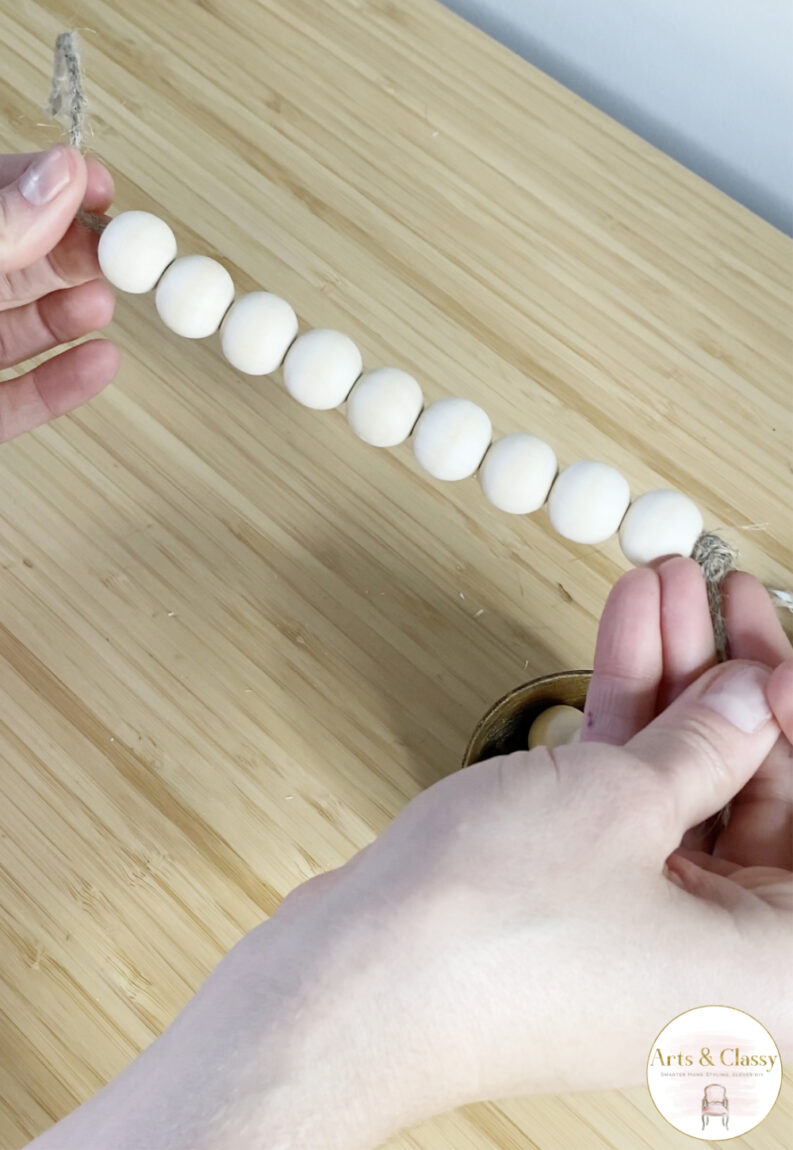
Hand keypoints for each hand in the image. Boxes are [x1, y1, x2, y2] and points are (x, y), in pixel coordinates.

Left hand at [0, 145, 119, 441]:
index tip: (93, 181)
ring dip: (69, 313)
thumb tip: (59, 177)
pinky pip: (16, 401)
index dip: (43, 184)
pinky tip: (101, 364)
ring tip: (107, 302)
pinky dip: (61, 385)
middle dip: (69, 253)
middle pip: (12, 263)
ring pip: (16, 329)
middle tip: (120, 249)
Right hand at [29, 563, 792, 1149]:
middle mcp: (708, 959)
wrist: (347, 985)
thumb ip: (707, 741)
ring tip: (659, 588)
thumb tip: (753, 699)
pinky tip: (618, 637)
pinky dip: (616, 721)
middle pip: (745, 792)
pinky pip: (614, 801)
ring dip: (665, 681)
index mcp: (765, 966)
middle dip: (723, 678)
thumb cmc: (487, 936)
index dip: (789, 712)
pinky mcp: (568, 903)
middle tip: (714, 599)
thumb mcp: (625, 803)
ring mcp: (634, 931)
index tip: (764, 639)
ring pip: (673, 785)